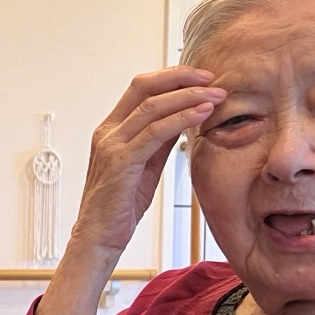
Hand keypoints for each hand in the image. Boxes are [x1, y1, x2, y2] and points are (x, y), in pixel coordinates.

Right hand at [30, 69, 224, 314]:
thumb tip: (185, 118)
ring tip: (216, 96)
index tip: (201, 77)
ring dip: (188, 97)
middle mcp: (108, 131)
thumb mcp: (144, 166)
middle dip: (181, 78)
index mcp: (111, 129)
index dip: (172, 77)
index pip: (140, 88)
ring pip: (153, 106)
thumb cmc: (120, 206)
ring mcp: (112, 145)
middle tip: (212, 79)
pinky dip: (181, 119)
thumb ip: (158, 141)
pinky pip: (155, 131)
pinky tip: (202, 114)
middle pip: (144, 87)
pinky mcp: (121, 161)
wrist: (99, 238)